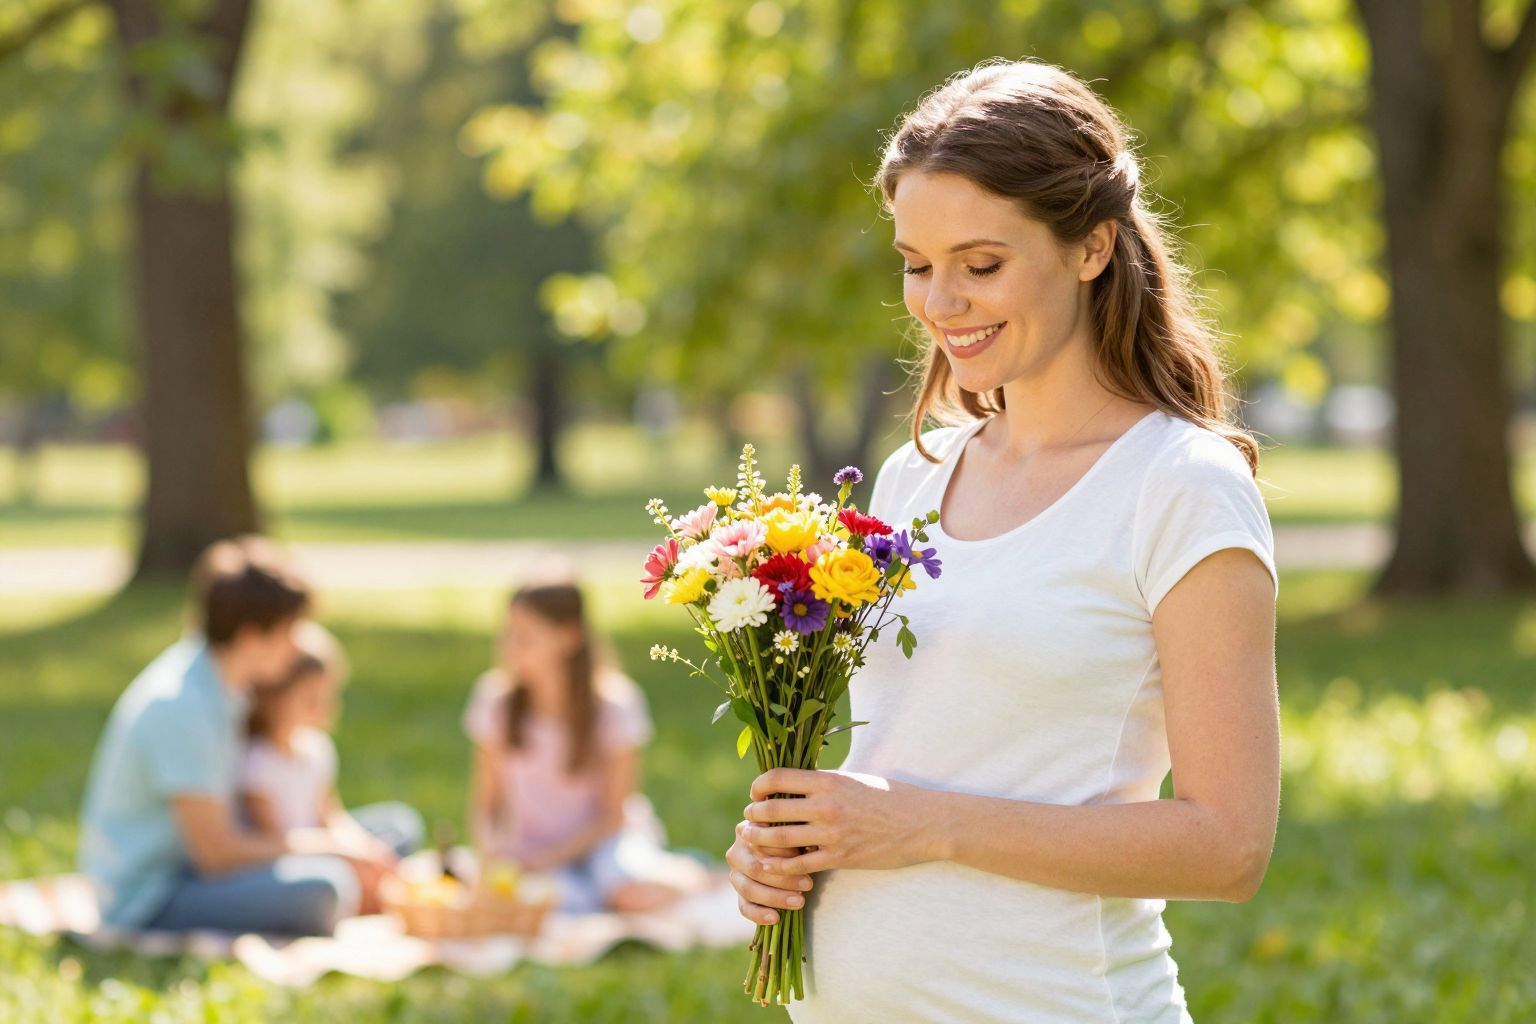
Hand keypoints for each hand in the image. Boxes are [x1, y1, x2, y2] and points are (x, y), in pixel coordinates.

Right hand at [725, 819, 811, 926]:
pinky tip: (776, 918)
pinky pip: (744, 907)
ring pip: (748, 888)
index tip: (808, 856)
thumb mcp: (797, 831)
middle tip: (808, 884)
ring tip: (800, 901)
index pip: (762, 842)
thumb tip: (809, 846)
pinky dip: (759, 915)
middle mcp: (736, 852)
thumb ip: (796, 833)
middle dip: (783, 878)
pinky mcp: (740, 896)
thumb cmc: (796, 838)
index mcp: (748, 830)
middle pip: (755, 868)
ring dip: (775, 897)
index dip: (785, 851)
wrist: (793, 860)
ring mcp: (735, 875)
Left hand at [739, 768, 943, 876]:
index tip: (756, 792)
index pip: (778, 778)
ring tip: (751, 838)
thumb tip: (796, 784)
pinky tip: (769, 865)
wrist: (923, 823)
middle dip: (754, 814)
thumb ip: (825, 782)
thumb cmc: (891, 796)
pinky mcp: (839, 857)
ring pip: (779, 838)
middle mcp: (825, 805)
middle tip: (749, 818)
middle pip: (772, 808)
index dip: (759, 785)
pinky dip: (779, 865)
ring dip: (759, 839)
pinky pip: (798, 864)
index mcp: (828, 780)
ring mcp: (831, 833)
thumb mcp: (855, 779)